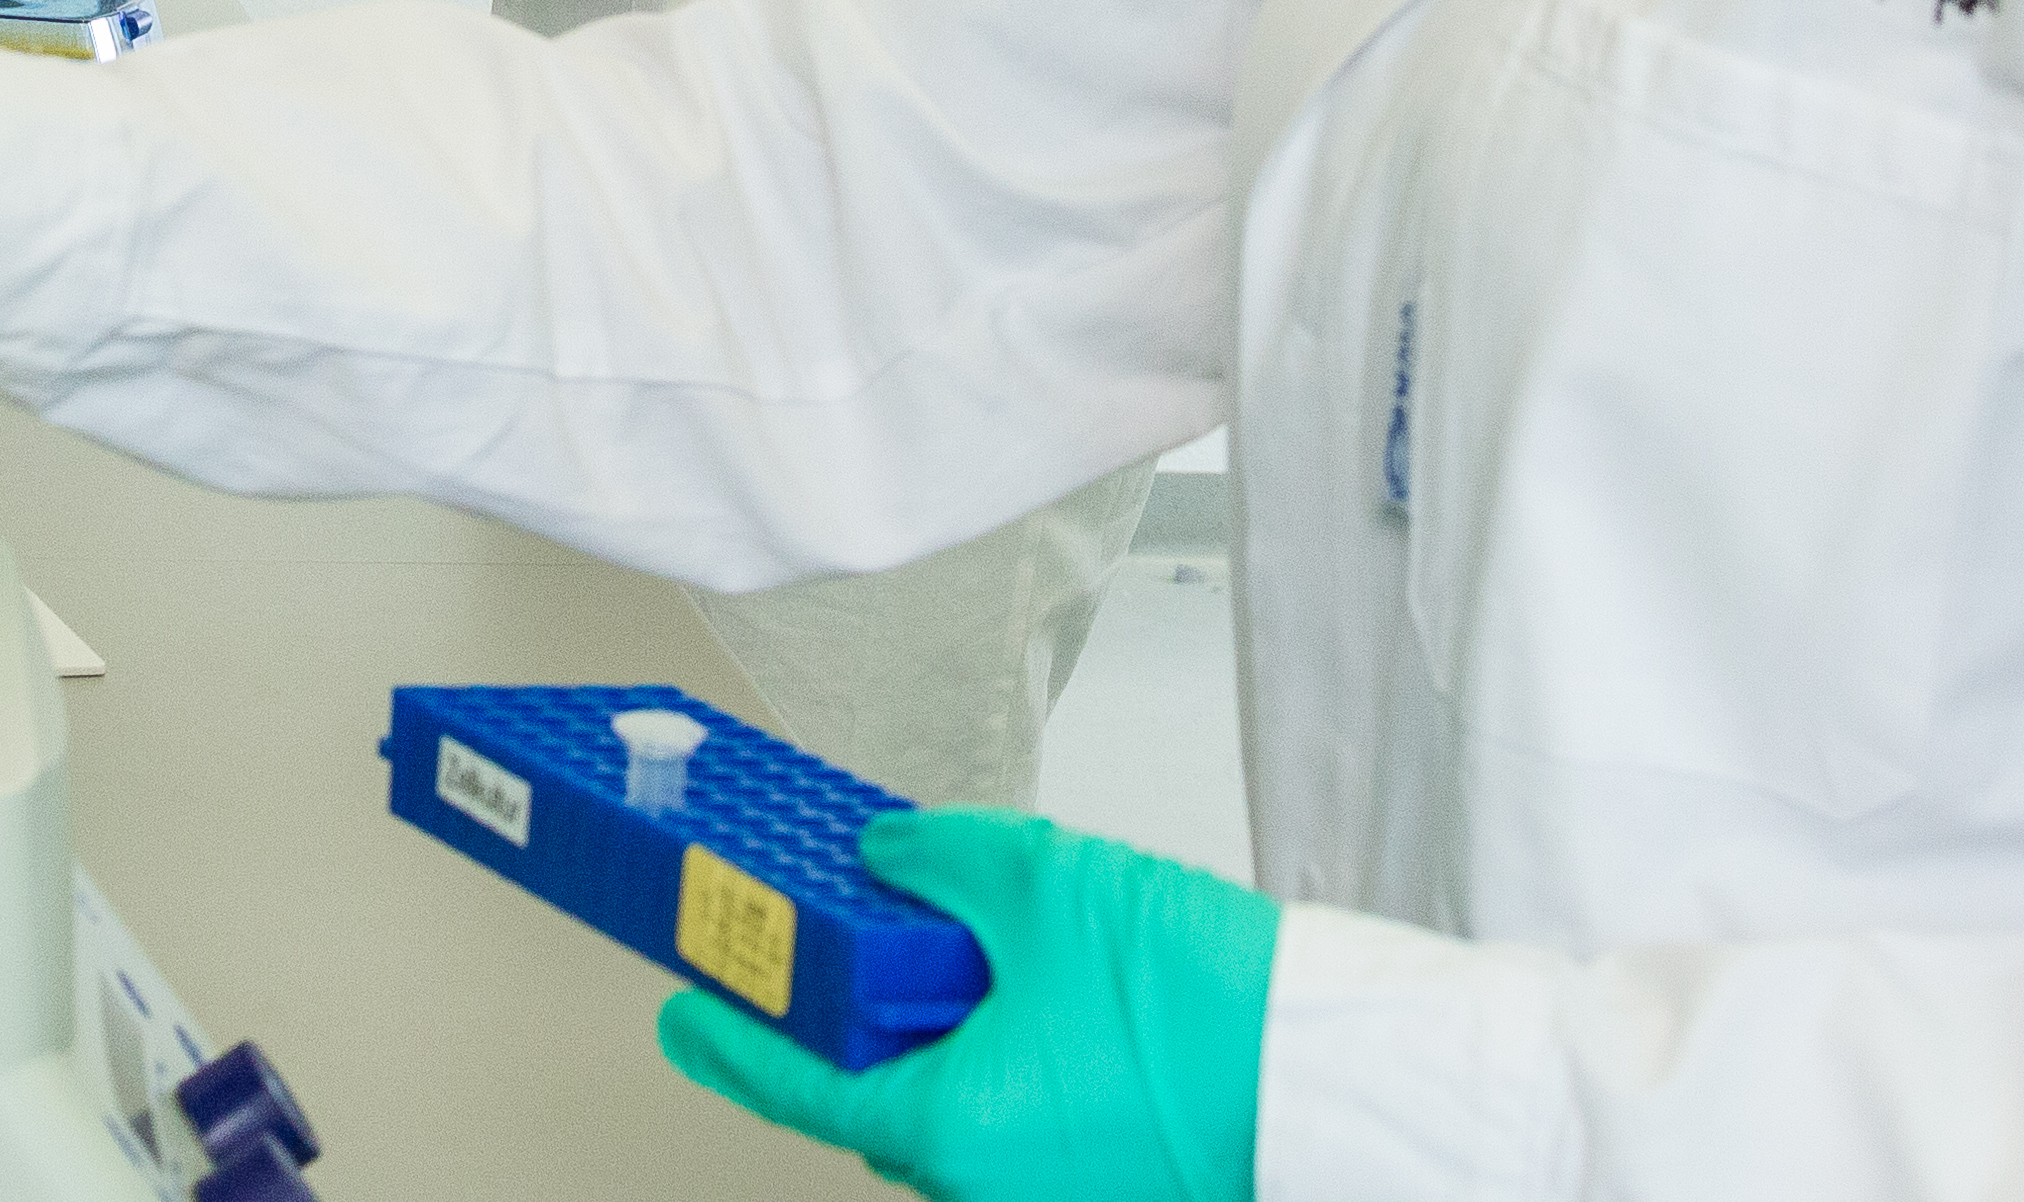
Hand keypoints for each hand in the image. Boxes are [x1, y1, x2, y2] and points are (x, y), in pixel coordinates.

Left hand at [656, 810, 1275, 1201]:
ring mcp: (1051, 1191)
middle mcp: (992, 1186)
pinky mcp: (1106, 1179)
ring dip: (945, 1031)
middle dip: (858, 1021)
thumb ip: (938, 858)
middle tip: (843, 943)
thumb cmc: (1210, 1005)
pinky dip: (1005, 1053)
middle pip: (880, 1099)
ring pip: (958, 1105)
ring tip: (968, 943)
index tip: (685, 1015)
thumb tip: (887, 856)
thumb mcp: (1044, 883)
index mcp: (952, 1131)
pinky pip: (1022, 1116)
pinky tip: (1038, 985)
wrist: (1338, 1073)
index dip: (730, 1042)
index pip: (799, 1089)